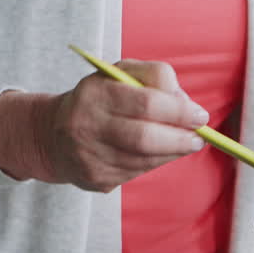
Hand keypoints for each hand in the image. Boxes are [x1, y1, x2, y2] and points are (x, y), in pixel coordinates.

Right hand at [0, 60, 208, 191]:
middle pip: (145, 137)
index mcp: (94, 92)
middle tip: (199, 136)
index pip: (147, 102)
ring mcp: (88, 156)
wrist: (53, 134)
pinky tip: (163, 153)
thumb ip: (155, 76)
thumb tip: (185, 102)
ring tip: (187, 143)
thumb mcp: (121, 73)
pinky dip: (157, 162)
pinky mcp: (94, 179)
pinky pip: (136, 172)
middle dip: (180, 138)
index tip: (200, 115)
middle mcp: (86, 125)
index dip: (180, 111)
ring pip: (144, 159)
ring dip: (173, 152)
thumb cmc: (100, 97)